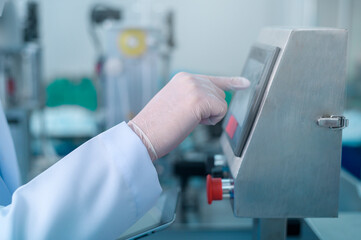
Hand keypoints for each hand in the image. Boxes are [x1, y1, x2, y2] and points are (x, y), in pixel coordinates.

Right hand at [128, 72, 249, 159]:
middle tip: (188, 117)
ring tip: (186, 119)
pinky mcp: (200, 100)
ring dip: (209, 115)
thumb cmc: (157, 124)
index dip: (231, 82)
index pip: (213, 79)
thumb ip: (193, 96)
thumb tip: (211, 102)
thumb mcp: (175, 102)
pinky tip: (192, 121)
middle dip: (210, 109)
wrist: (143, 134)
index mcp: (183, 78)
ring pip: (221, 102)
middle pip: (220, 93)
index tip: (244, 83)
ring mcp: (195, 87)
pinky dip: (211, 120)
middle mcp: (190, 78)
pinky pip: (220, 111)